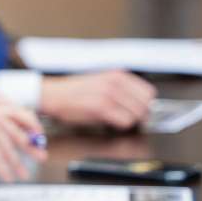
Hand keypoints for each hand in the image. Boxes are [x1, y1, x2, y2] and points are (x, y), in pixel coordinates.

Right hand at [0, 97, 46, 180]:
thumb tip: (7, 148)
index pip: (19, 112)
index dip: (32, 124)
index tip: (38, 135)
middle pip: (19, 131)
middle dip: (32, 146)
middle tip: (41, 156)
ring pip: (10, 149)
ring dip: (18, 164)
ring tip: (24, 174)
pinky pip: (0, 159)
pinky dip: (5, 170)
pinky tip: (9, 178)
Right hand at [40, 71, 155, 128]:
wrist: (52, 95)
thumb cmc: (73, 92)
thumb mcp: (101, 81)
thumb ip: (121, 89)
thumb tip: (139, 103)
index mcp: (117, 75)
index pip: (149, 92)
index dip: (145, 104)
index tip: (140, 111)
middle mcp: (115, 83)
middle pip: (146, 105)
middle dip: (140, 115)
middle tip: (130, 119)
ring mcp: (109, 95)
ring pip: (138, 114)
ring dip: (131, 121)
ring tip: (118, 120)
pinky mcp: (101, 108)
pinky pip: (125, 121)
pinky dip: (121, 125)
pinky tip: (111, 123)